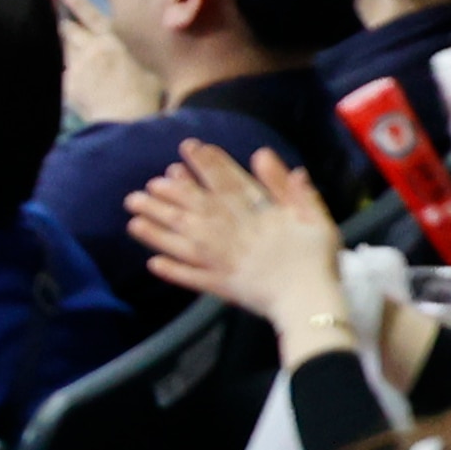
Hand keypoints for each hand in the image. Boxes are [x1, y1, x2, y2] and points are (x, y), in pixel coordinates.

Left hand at [57, 0, 162, 122]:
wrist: (124, 120)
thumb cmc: (145, 95)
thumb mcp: (149, 69)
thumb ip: (136, 56)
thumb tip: (135, 54)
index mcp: (113, 41)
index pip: (92, 15)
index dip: (77, 1)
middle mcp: (91, 49)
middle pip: (72, 31)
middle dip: (65, 22)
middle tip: (58, 17)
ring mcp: (77, 67)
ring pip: (65, 51)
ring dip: (65, 47)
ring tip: (60, 43)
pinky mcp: (67, 86)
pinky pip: (62, 76)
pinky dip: (65, 76)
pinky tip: (64, 81)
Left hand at [123, 140, 346, 333]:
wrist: (310, 301)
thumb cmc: (316, 257)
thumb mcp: (311, 215)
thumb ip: (287, 186)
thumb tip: (263, 154)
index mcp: (255, 214)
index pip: (226, 181)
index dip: (206, 164)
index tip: (187, 148)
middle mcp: (231, 233)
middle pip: (195, 208)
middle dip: (169, 195)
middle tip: (148, 185)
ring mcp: (221, 261)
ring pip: (184, 240)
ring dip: (158, 229)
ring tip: (134, 217)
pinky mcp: (218, 286)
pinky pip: (190, 277)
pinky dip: (171, 270)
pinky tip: (152, 263)